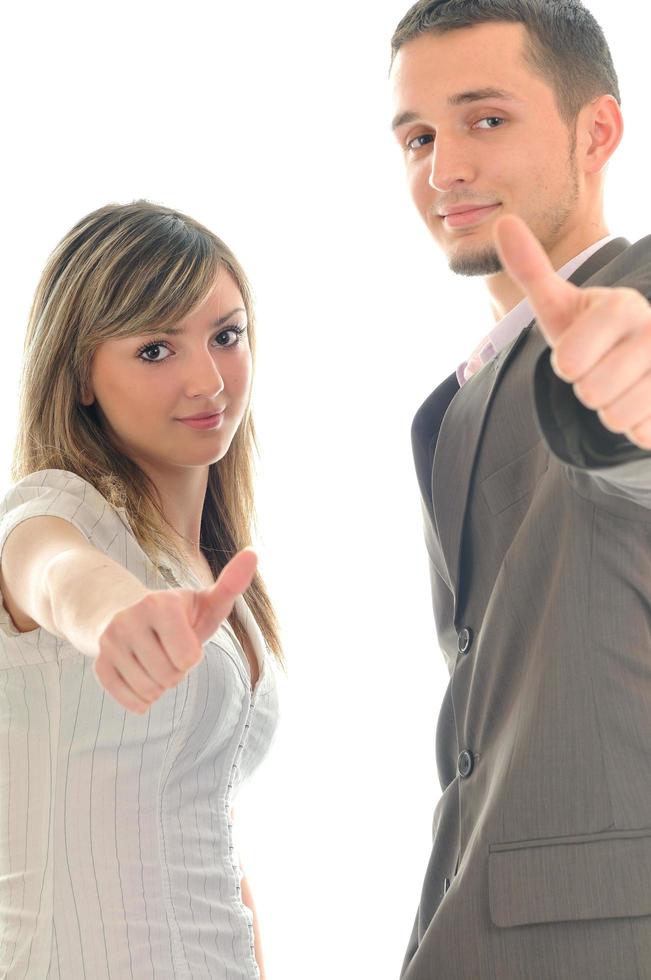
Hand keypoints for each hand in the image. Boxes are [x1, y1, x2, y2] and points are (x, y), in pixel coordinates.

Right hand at [93, 547, 257, 713]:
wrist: (124, 613)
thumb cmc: (178, 613)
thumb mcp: (205, 601)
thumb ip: (232, 583)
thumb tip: (254, 553)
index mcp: (159, 604)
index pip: (188, 659)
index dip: (192, 655)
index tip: (184, 637)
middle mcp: (128, 621)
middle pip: (169, 677)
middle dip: (176, 670)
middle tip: (168, 650)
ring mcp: (109, 643)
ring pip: (149, 691)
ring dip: (160, 684)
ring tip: (155, 659)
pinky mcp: (99, 665)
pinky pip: (132, 702)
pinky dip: (142, 698)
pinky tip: (140, 674)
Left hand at [493, 214, 650, 449]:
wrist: (637, 361)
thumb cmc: (589, 333)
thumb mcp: (558, 305)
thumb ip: (531, 269)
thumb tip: (504, 222)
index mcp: (624, 306)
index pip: (570, 361)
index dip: (566, 364)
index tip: (576, 351)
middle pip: (592, 393)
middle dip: (586, 390)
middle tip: (599, 371)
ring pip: (616, 417)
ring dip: (609, 411)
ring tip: (619, 386)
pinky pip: (641, 434)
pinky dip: (634, 427)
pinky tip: (640, 403)